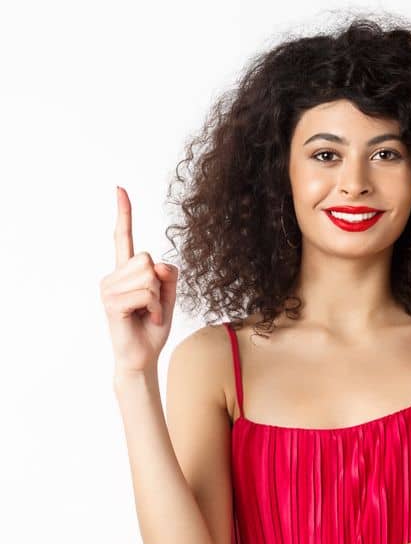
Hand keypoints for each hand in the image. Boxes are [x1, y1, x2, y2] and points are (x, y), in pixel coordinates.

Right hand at [101, 186, 179, 376]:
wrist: (142, 354)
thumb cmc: (152, 324)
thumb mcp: (169, 294)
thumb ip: (168, 274)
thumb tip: (157, 264)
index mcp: (125, 270)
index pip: (123, 237)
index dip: (124, 213)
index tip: (120, 189)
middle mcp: (113, 275)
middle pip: (149, 259)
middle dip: (160, 283)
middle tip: (152, 304)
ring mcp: (108, 288)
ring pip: (149, 276)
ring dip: (157, 298)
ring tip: (146, 312)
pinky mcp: (111, 302)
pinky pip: (146, 293)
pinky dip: (154, 308)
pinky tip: (144, 318)